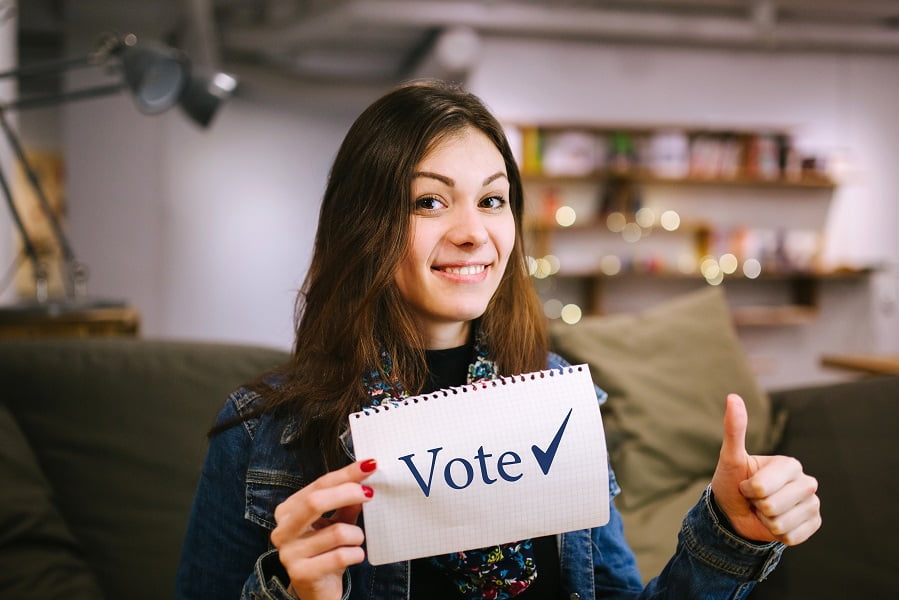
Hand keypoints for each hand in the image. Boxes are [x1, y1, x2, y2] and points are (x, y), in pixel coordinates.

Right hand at [271, 459, 376, 599]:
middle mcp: (283, 530)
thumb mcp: (337, 522)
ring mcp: (288, 553)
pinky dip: (356, 553)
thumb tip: (365, 481)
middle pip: (315, 501)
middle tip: (370, 494)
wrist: (317, 590)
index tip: (370, 466)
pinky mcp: (301, 573)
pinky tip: (355, 555)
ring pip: (336, 532)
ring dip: (357, 535)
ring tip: (357, 540)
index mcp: (288, 511)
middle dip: (348, 493)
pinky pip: (340, 555)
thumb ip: (347, 503)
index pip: (319, 485)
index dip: (346, 474)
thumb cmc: (327, 551)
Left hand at [711, 394, 820, 545]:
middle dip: (757, 506)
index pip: (764, 487)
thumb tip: (732, 396)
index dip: (749, 490)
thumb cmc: (732, 482)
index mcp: (790, 464)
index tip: (746, 485)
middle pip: (773, 506)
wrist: (735, 513)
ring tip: (763, 511)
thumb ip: (734, 429)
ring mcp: (812, 504)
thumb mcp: (730, 457)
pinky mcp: (814, 524)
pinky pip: (791, 538)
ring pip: (781, 523)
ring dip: (765, 522)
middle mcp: (806, 482)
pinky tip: (774, 524)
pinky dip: (776, 535)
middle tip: (754, 500)